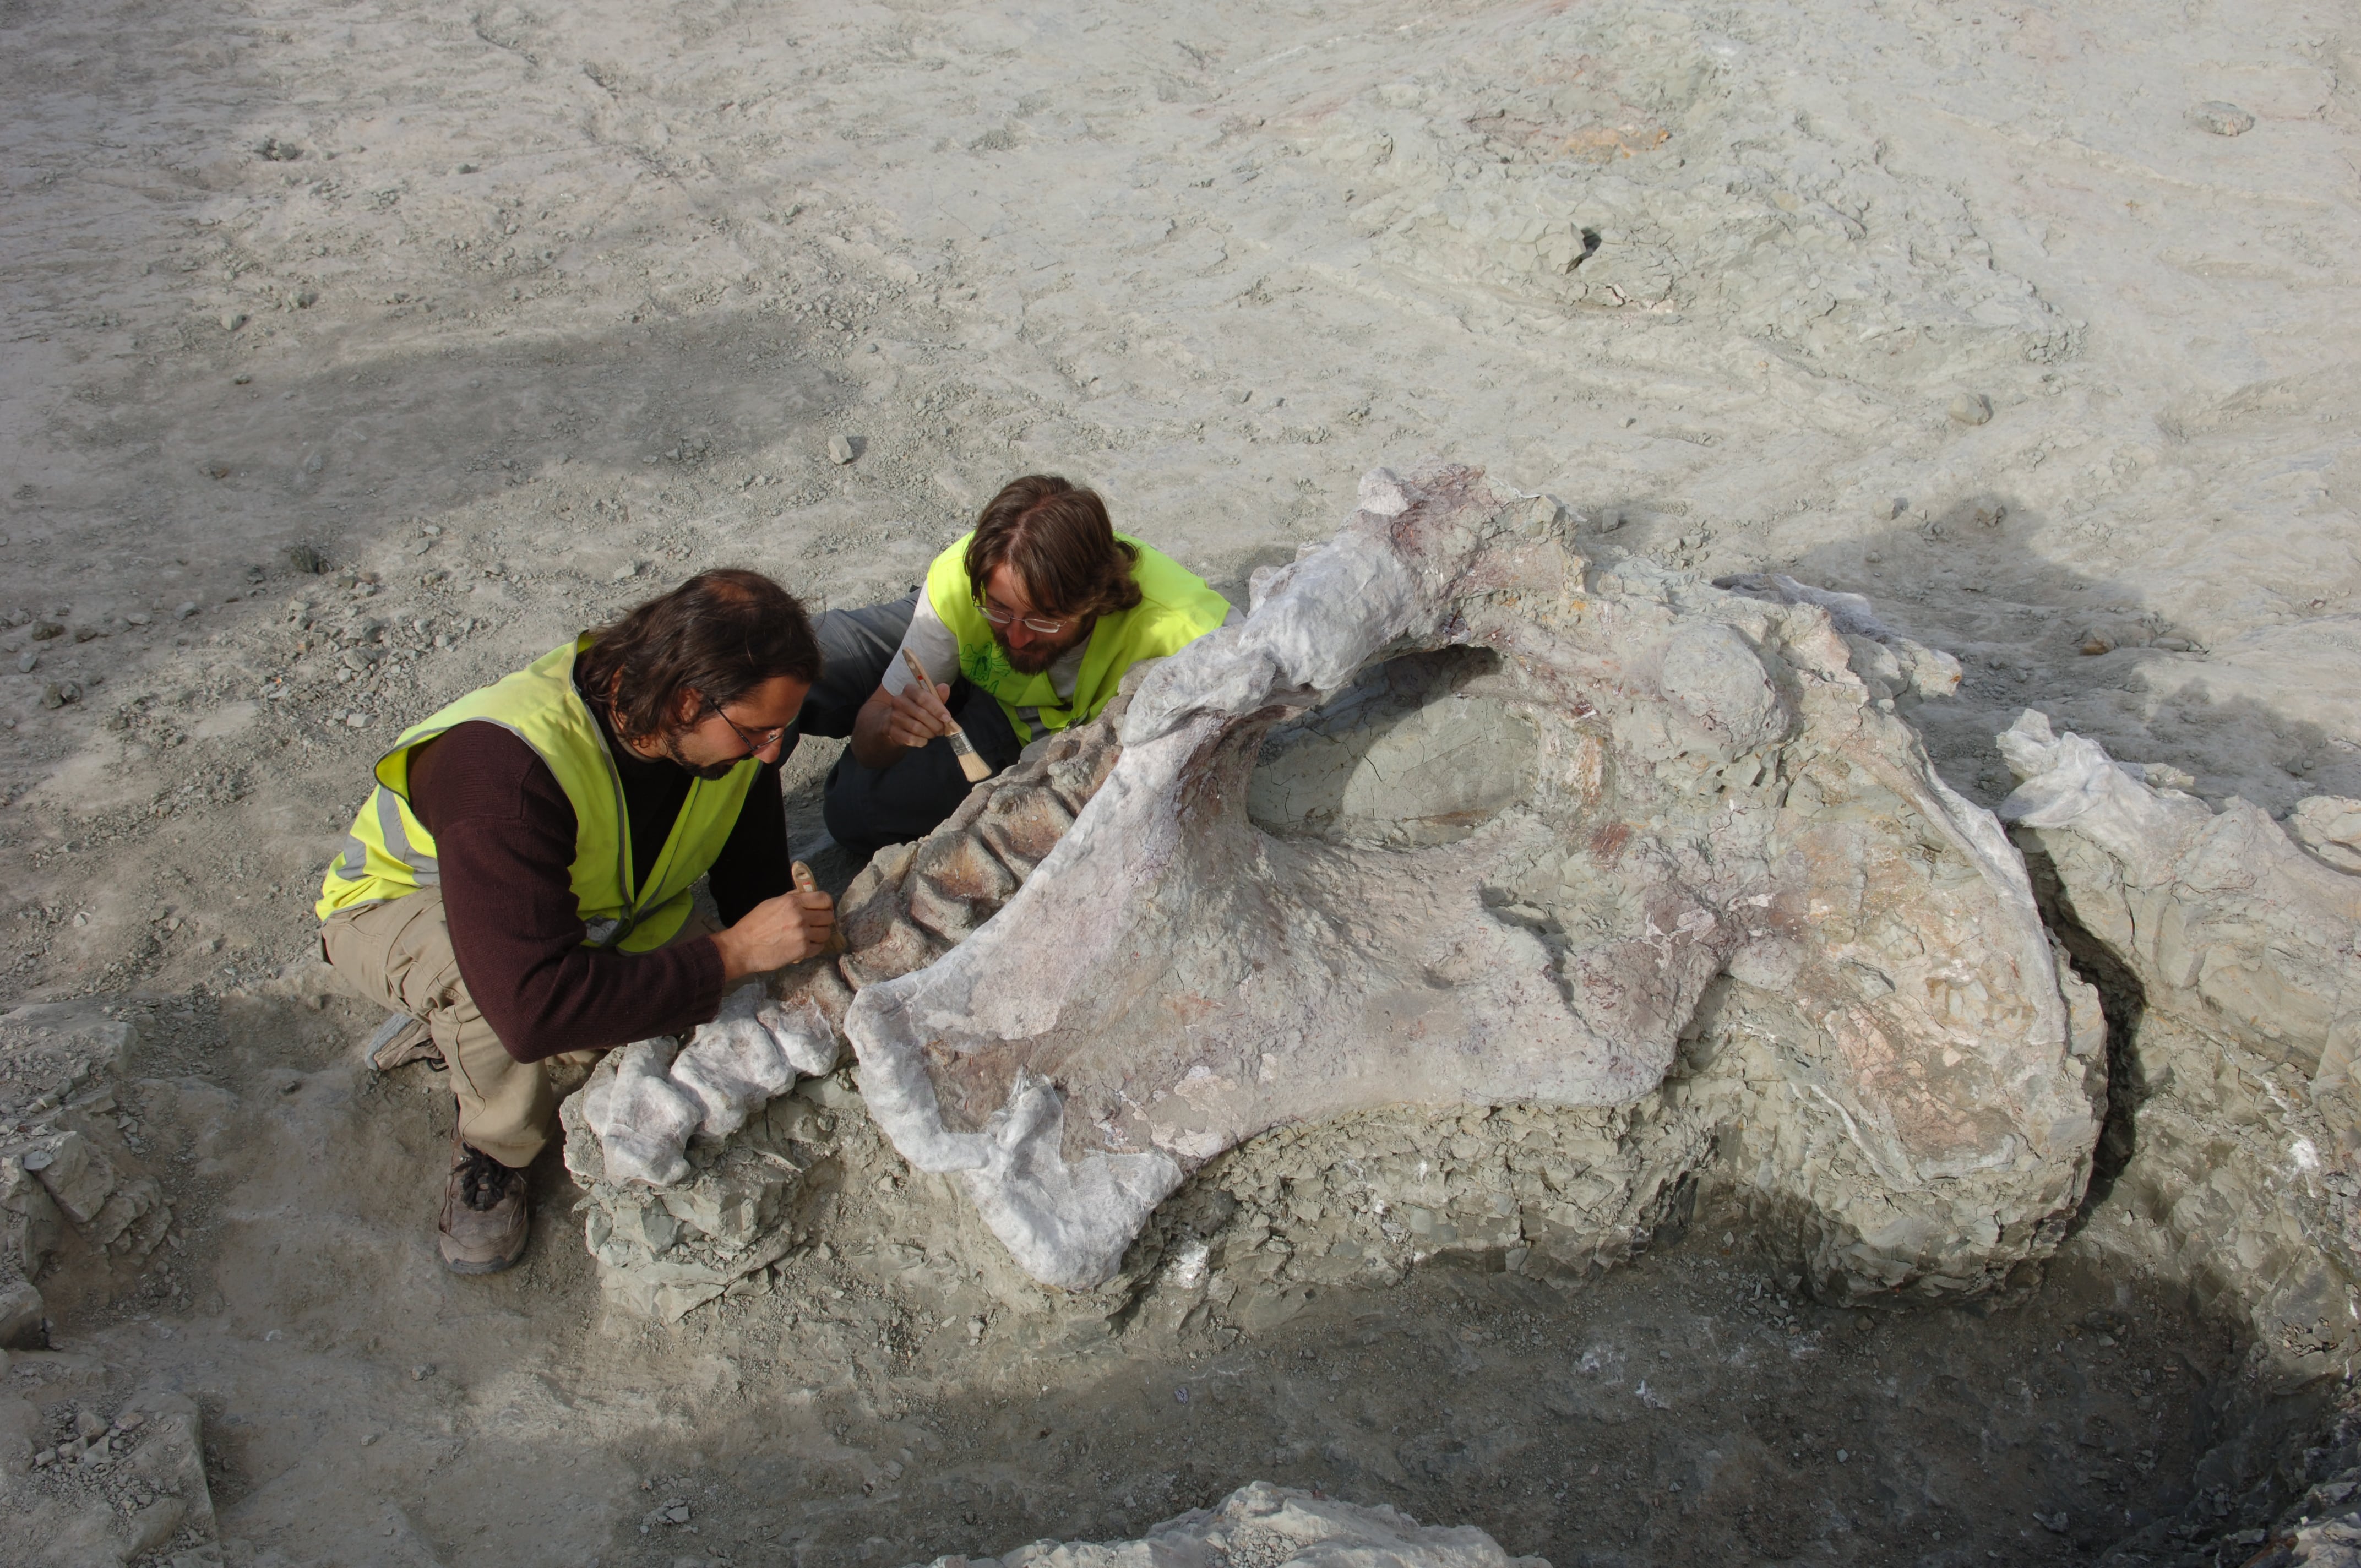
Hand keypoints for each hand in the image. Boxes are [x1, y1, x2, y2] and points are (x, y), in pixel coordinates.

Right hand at [711, 886, 835, 979]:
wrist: (742, 947)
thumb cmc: (754, 924)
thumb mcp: (773, 903)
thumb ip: (793, 897)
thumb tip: (808, 893)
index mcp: (793, 902)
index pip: (824, 899)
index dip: (826, 904)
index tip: (822, 908)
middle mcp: (800, 916)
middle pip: (828, 916)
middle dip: (823, 919)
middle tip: (815, 923)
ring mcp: (802, 934)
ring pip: (826, 933)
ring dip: (819, 934)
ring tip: (809, 935)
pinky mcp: (802, 950)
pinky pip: (819, 947)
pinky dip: (814, 947)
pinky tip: (804, 945)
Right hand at [879, 677, 956, 749]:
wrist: (896, 721)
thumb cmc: (917, 709)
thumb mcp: (929, 700)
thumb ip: (938, 695)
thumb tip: (945, 688)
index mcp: (909, 690)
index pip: (922, 697)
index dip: (937, 709)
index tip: (947, 718)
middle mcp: (898, 701)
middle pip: (920, 713)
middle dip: (936, 724)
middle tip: (942, 729)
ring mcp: (893, 716)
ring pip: (916, 728)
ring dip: (929, 733)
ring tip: (933, 733)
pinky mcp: (891, 731)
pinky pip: (910, 739)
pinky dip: (921, 741)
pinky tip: (924, 739)